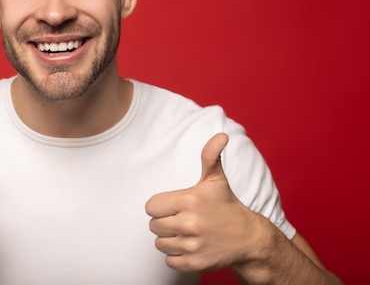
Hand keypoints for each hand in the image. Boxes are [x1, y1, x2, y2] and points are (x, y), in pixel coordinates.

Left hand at [145, 133, 260, 272]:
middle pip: (153, 225)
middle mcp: (189, 223)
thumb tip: (221, 135)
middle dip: (165, 222)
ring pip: (160, 243)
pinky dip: (177, 256)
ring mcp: (192, 245)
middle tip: (183, 220)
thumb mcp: (216, 179)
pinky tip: (191, 246)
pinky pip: (169, 260)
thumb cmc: (227, 205)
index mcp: (188, 200)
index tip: (175, 207)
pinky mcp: (195, 263)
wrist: (249, 238)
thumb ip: (210, 156)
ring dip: (170, 240)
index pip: (151, 207)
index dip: (161, 207)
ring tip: (188, 233)